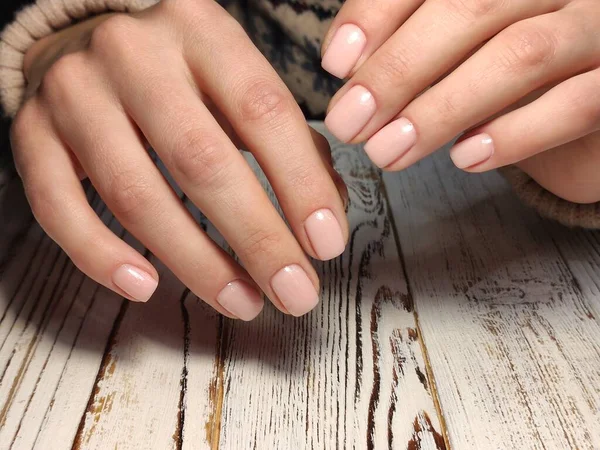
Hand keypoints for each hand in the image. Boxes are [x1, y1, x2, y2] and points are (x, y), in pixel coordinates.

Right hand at [11, 0, 348, 320]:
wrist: (82, 38)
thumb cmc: (180, 72)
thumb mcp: (239, 82)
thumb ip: (290, 140)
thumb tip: (327, 208)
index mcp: (202, 31)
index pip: (264, 111)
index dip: (300, 184)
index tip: (326, 245)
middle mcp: (135, 54)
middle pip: (201, 160)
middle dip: (256, 238)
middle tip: (293, 293)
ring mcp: (76, 93)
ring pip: (134, 193)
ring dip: (194, 261)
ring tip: (240, 301)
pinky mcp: (33, 133)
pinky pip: (59, 207)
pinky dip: (100, 256)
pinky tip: (145, 287)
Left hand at [321, 0, 599, 202]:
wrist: (590, 109)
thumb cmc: (510, 77)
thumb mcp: (455, 50)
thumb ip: (408, 43)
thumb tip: (347, 64)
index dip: (378, 12)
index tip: (336, 63)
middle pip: (471, 6)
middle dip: (398, 70)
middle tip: (349, 123)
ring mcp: (597, 24)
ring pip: (519, 53)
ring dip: (441, 108)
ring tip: (388, 152)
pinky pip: (576, 103)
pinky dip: (514, 133)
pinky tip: (465, 158)